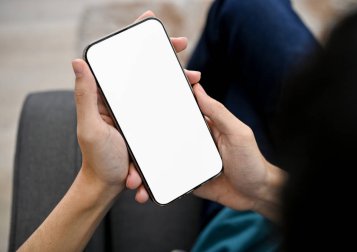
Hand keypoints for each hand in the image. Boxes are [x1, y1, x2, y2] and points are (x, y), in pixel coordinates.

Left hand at [73, 10, 200, 199]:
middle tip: (186, 57)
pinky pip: (163, 112)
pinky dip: (178, 105)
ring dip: (177, 84)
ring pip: (158, 92)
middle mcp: (122, 102)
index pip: (124, 66)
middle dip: (168, 65)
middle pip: (146, 75)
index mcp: (107, 97)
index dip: (143, 48)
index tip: (164, 39)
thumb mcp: (91, 128)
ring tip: (194, 81)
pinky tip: (191, 102)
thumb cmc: (98, 159)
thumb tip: (78, 62)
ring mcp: (136, 115)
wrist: (109, 186)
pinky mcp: (146, 127)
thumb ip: (85, 97)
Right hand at [133, 81, 285, 221]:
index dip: (158, 110)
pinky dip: (155, 184)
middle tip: (128, 153)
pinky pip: (167, 179)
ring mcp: (189, 161)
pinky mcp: (188, 179)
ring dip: (145, 168)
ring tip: (134, 178)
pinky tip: (144, 190)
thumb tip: (198, 89)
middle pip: (162, 138)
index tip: (137, 108)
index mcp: (203, 126)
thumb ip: (218, 112)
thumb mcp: (237, 132)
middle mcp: (193, 142)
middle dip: (143, 145)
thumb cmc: (252, 161)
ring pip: (160, 160)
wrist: (256, 194)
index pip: (178, 113)